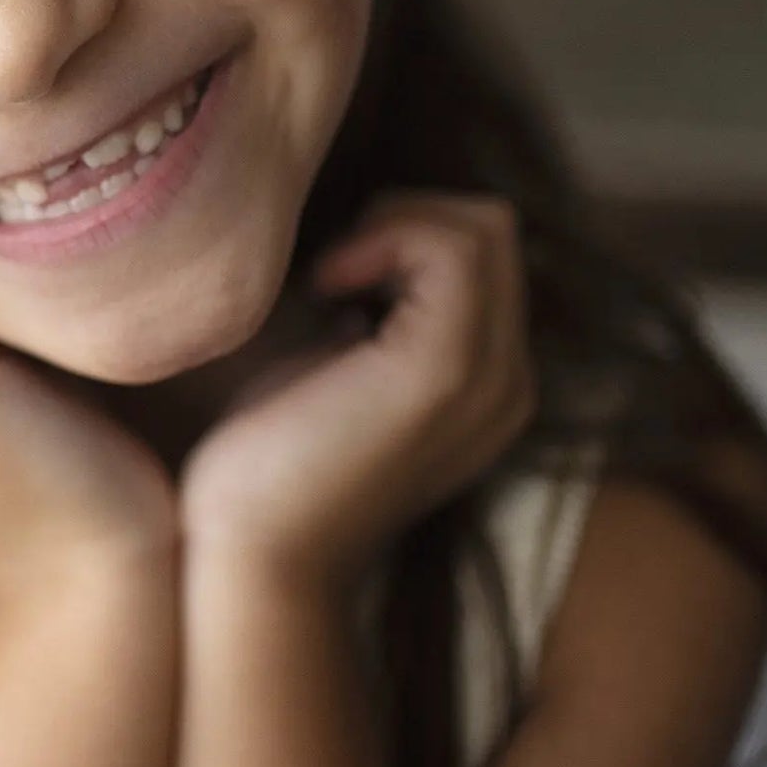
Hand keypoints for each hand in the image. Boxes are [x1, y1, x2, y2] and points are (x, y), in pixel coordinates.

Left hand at [178, 192, 535, 591]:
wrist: (256, 552)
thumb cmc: (275, 455)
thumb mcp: (340, 362)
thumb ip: (378, 310)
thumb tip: (373, 233)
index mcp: (489, 380)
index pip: (492, 251)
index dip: (412, 229)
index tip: (338, 270)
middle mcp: (510, 381)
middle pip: (495, 229)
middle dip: (409, 214)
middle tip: (336, 263)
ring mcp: (487, 378)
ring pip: (484, 231)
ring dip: (396, 223)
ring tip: (333, 276)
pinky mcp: (446, 371)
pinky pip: (453, 251)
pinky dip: (386, 237)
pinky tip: (329, 284)